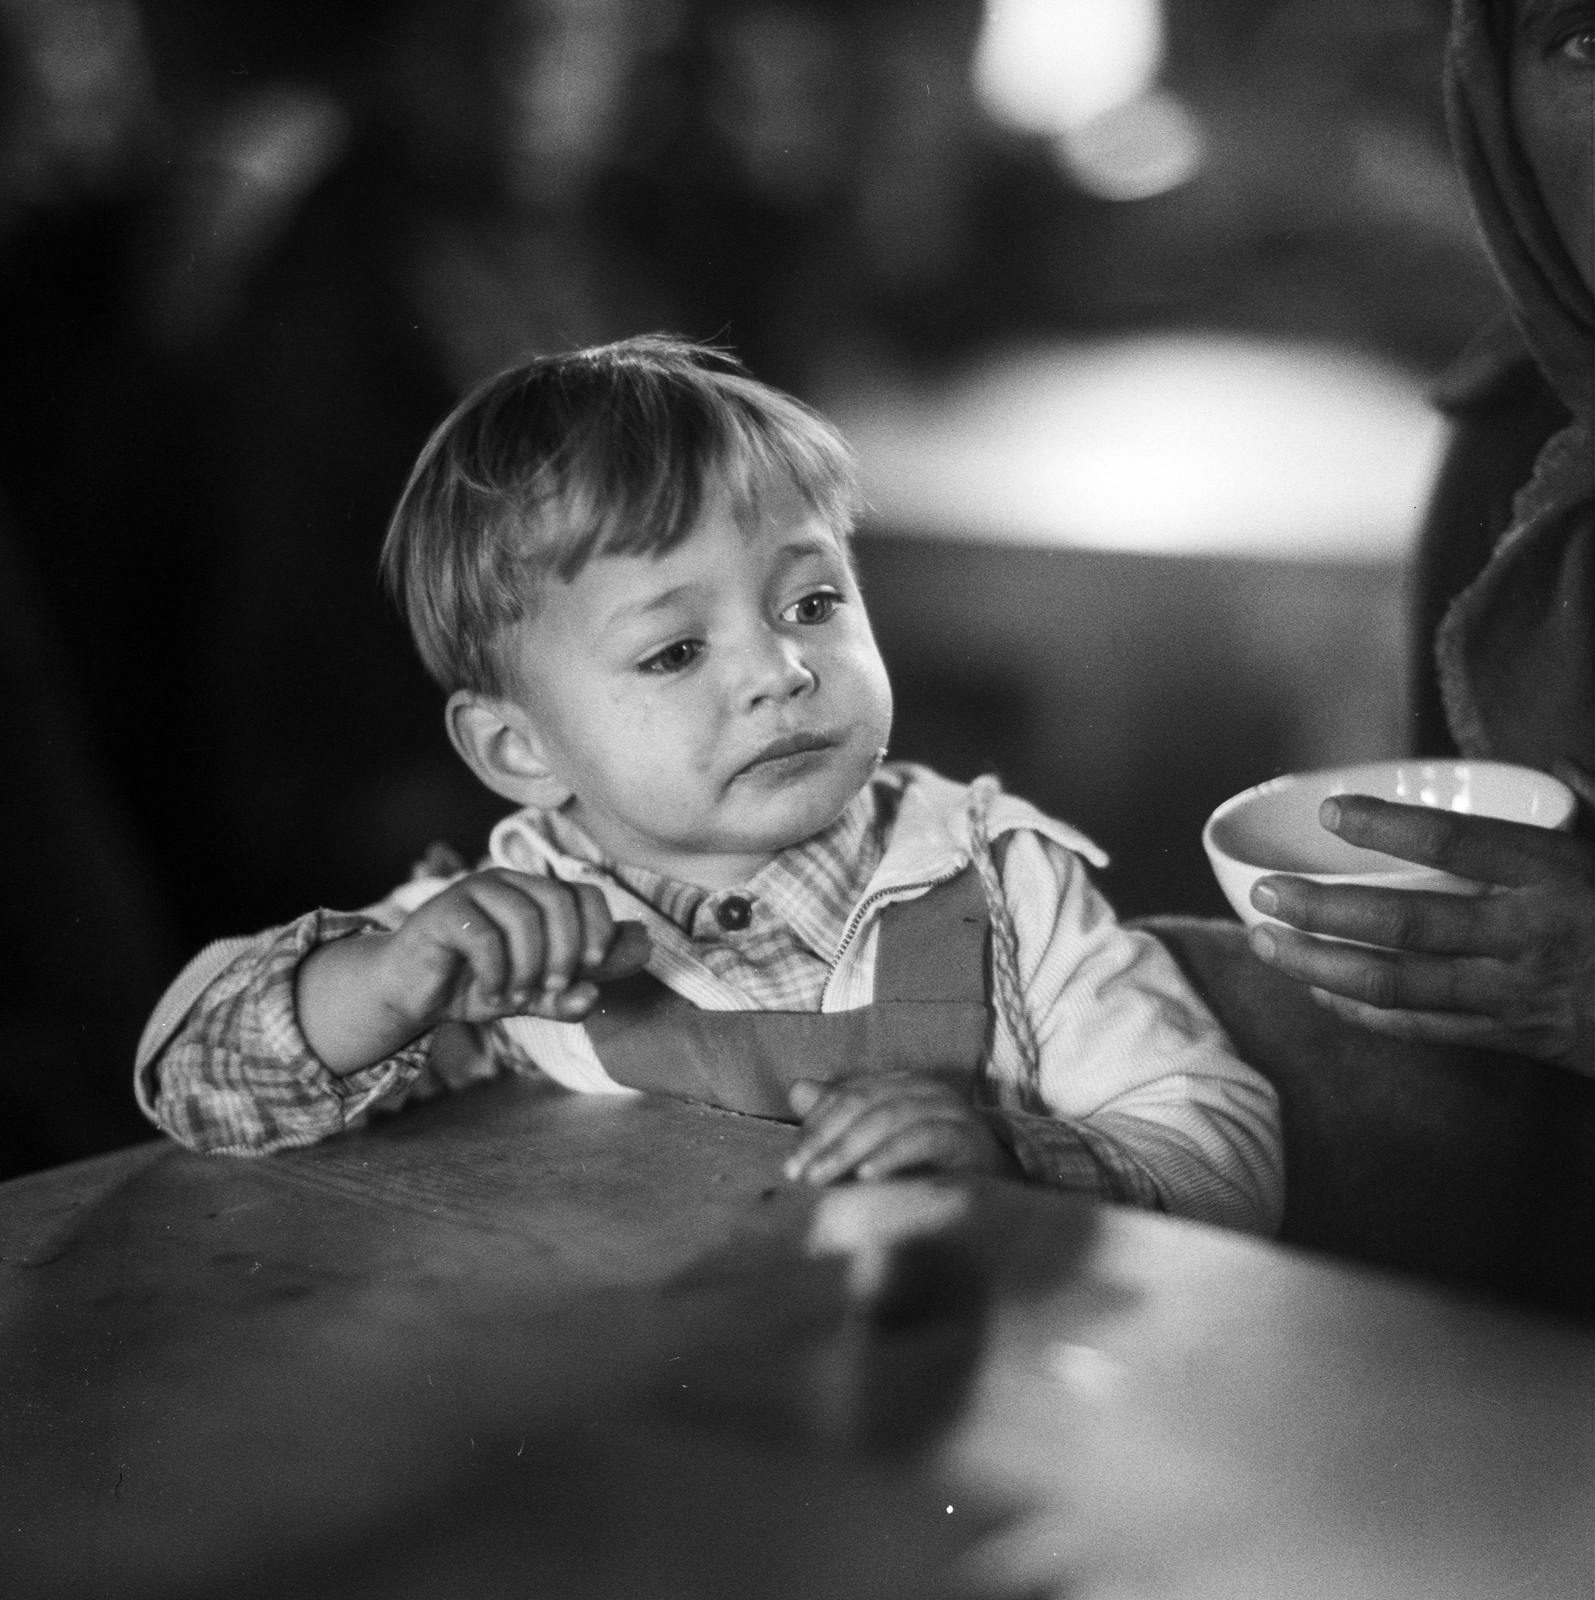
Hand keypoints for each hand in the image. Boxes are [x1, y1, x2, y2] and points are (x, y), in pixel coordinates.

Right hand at [380, 870, 649, 1028]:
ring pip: (523, 917)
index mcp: (534, 894)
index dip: (599, 927)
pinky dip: (497, 973)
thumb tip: (595, 996)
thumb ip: (563, 997)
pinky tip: (493, 996)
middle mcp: (507, 883)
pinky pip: (484, 937)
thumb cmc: (475, 985)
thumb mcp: (528, 997)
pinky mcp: (444, 911)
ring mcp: (473, 891)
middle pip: (558, 900)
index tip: (593, 966)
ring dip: (530, 966)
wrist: (410, 994)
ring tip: (518, 997)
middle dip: (565, 950)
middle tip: (555, 988)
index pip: (584, 893)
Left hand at [783, 1072, 1016, 1184]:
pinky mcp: (968, 1137)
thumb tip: (797, 1088)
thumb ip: (840, 1116)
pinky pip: (925, 1138)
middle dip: (826, 1138)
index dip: (817, 1125)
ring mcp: (949, 1110)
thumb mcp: (878, 1143)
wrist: (995, 1193)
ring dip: (850, 1148)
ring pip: (890, 1117)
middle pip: (864, 1103)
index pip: (849, 1095)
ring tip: (823, 1178)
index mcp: (901, 1085)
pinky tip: (868, 1176)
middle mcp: (925, 1090)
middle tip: (799, 1174)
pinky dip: (892, 1155)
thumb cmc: (929, 1167)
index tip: (791, 1163)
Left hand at [1246, 790, 1593, 1073]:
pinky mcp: (1514, 1038)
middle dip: (1324, 910)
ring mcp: (1518, 993)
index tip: (1333, 811)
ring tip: (1265, 942)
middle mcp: (1530, 936)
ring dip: (1321, 964)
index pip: (1458, 844)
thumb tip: (1558, 763)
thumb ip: (1591, 805)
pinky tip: (1316, 988)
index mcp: (1558, 877)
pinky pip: (1422, 1027)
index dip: (1388, 827)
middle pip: (1407, 923)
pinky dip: (1362, 1010)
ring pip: (1399, 982)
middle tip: (1266, 894)